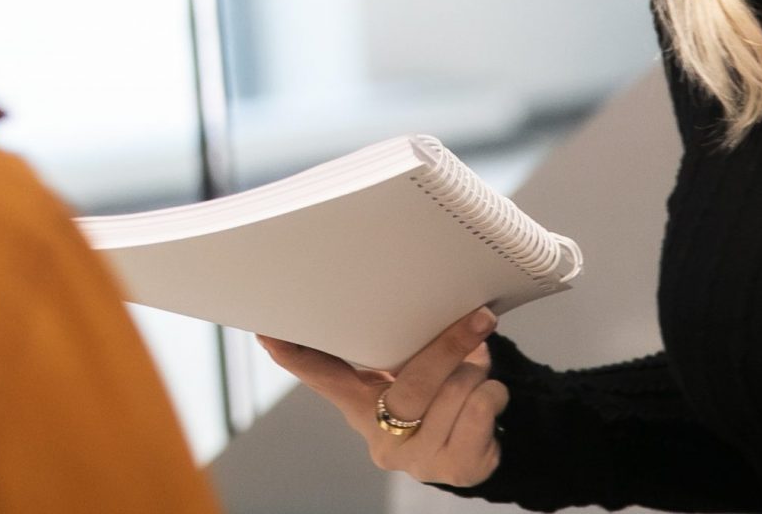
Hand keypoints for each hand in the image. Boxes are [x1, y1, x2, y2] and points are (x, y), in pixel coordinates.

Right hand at [258, 308, 507, 487]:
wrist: (473, 450)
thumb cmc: (438, 396)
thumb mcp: (410, 373)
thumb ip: (399, 345)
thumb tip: (403, 293)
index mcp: (360, 406)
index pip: (322, 377)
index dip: (294, 355)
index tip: (267, 332)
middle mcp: (380, 437)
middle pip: (411, 386)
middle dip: (449, 347)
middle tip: (480, 317)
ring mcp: (416, 459)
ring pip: (456, 393)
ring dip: (478, 373)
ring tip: (475, 373)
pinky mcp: (454, 470)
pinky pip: (481, 412)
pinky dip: (493, 395)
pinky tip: (488, 399)